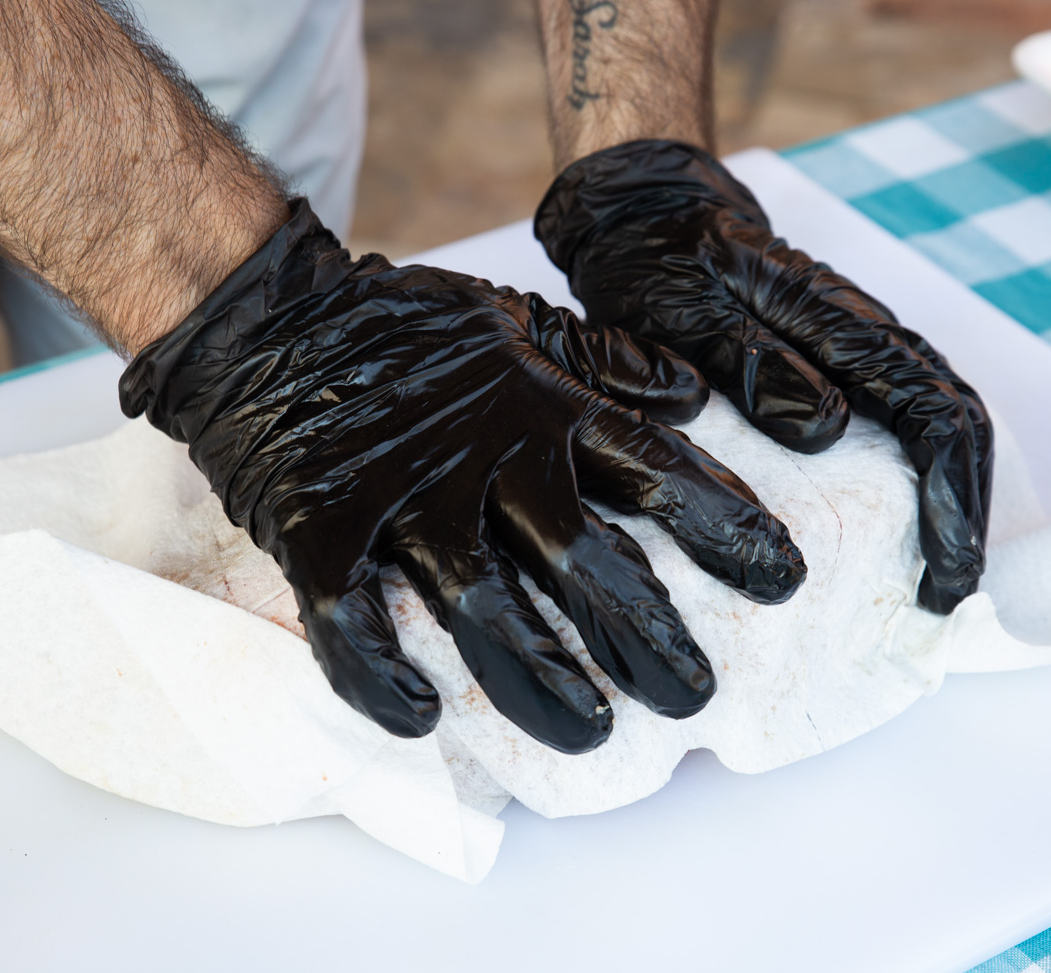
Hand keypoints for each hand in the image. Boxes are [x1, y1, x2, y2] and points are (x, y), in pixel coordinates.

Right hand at [120, 202, 806, 753]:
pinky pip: (351, 618)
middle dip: (645, 632)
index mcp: (539, 406)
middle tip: (692, 696)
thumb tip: (687, 392)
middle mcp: (484, 458)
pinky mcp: (321, 530)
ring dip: (540, 679)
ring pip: (483, 606)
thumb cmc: (401, 327)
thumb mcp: (513, 322)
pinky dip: (380, 674)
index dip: (722, 525)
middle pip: (584, 557)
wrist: (269, 318)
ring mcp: (401, 498)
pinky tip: (419, 719)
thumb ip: (602, 360)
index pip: (649, 469)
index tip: (781, 578)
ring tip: (589, 733)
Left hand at [534, 140, 992, 613]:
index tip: (941, 570)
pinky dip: (911, 482)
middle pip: (954, 422)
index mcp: (839, 319)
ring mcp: (857, 349)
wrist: (647, 220)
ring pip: (933, 424)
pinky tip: (894, 532)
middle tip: (944, 596)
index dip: (950, 495)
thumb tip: (825, 424)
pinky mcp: (836, 367)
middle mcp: (867, 333)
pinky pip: (899, 423)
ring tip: (930, 580)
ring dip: (944, 501)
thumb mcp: (685, 309)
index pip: (933, 409)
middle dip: (962, 514)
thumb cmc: (662, 264)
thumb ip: (750, 359)